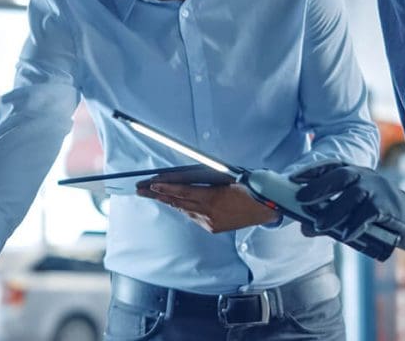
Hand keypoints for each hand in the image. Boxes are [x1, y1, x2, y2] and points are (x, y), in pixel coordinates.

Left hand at [137, 183, 278, 232]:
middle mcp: (208, 212)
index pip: (183, 192)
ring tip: (151, 193)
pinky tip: (176, 202)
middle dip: (158, 195)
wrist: (264, 210)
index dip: (166, 189)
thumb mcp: (228, 178)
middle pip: (178, 202)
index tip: (151, 185)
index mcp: (213, 198)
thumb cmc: (247, 189)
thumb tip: (187, 176)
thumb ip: (207, 179)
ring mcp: (209, 222)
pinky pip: (193, 216)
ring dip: (168, 201)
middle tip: (140, 190)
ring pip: (183, 209)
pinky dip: (184, 208)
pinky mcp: (212, 228)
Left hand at [292, 164, 404, 255]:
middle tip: (300, 199)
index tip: (292, 179)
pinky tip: (345, 235)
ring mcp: (378, 189)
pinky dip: (355, 224)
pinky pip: (369, 213)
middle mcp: (366, 176)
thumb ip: (331, 216)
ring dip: (333, 211)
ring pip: (352, 195)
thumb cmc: (378, 215)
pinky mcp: (388, 206)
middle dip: (318, 187)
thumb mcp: (354, 211)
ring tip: (318, 225)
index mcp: (356, 173)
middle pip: (340, 176)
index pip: (331, 166)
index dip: (312, 171)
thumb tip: (304, 227)